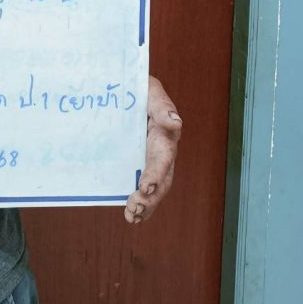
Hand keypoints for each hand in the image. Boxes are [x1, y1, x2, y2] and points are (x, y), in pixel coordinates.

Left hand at [124, 75, 181, 224]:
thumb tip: (175, 123)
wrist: (127, 88)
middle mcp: (161, 151)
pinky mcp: (137, 163)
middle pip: (162, 179)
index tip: (144, 185)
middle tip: (135, 206)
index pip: (164, 158)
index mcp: (165, 135)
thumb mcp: (150, 90)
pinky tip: (132, 216)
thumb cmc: (140, 87)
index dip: (156, 173)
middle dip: (151, 197)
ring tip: (132, 215)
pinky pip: (143, 188)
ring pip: (155, 189)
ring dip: (146, 205)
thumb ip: (161, 106)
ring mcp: (150, 159)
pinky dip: (141, 204)